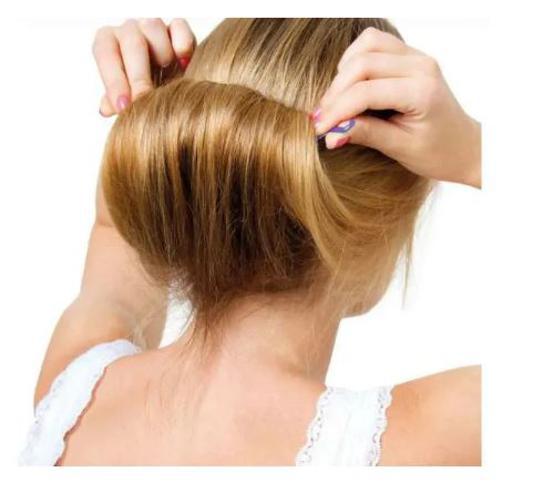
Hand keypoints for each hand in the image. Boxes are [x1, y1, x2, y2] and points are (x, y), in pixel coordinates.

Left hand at [92, 18, 195, 115]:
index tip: (123, 106)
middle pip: (130, 40)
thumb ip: (115, 100)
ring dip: (162, 54)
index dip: (114, 80)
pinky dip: (182, 45)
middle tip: (144, 101)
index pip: (105, 52)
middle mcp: (130, 31)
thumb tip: (106, 107)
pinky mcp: (178, 30)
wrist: (171, 89)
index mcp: (110, 43)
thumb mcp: (127, 98)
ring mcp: (154, 28)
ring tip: (168, 79)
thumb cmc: (143, 89)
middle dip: (138, 76)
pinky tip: (184, 64)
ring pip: (154, 27)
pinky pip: (179, 27)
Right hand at [312, 27, 480, 188]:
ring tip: (336, 102)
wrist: (463, 146)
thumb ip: (366, 135)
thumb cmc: (438, 151)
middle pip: (362, 63)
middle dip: (335, 92)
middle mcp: (421, 66)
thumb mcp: (401, 149)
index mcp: (422, 91)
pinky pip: (374, 44)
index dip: (337, 110)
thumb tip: (331, 134)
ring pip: (366, 45)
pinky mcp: (409, 56)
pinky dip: (355, 61)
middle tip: (321, 119)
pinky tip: (350, 86)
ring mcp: (416, 57)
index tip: (319, 129)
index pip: (366, 92)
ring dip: (344, 72)